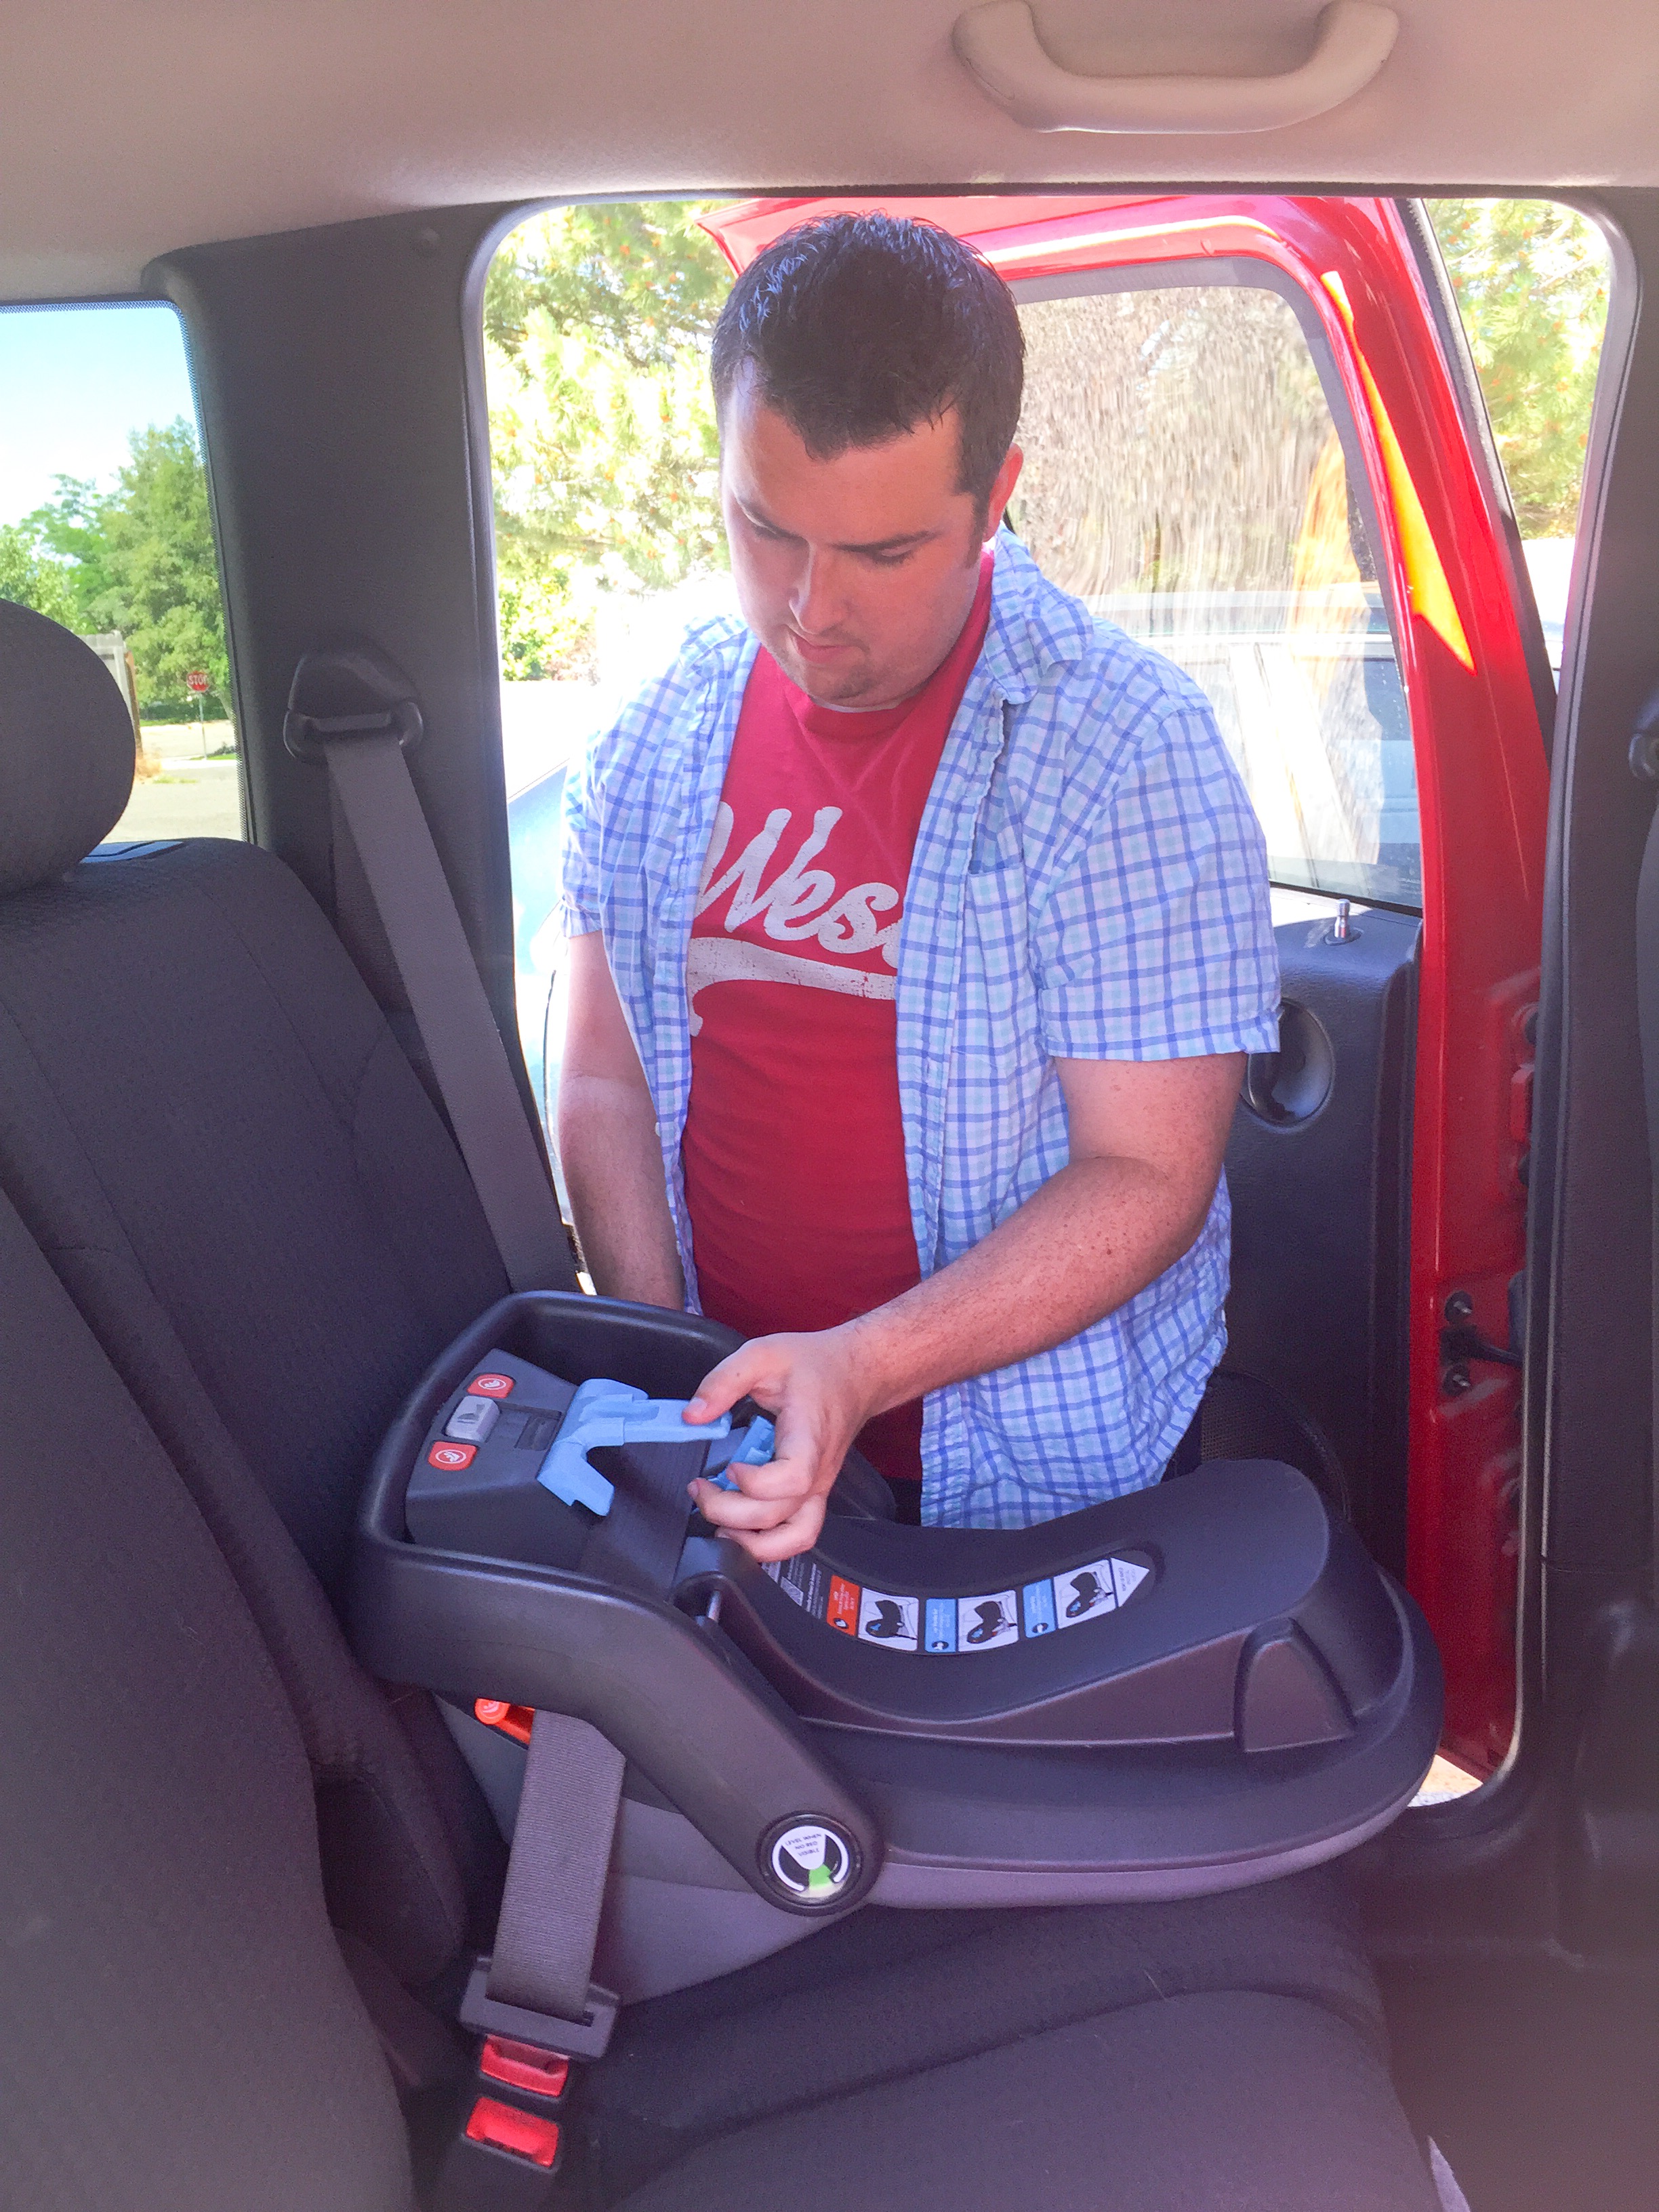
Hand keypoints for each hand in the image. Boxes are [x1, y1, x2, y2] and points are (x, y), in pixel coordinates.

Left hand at [683, 1324, 882, 1560]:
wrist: (858, 1373)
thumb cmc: (816, 1365)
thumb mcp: (763, 1354)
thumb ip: (724, 1382)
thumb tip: (692, 1414)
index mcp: (808, 1435)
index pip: (793, 1478)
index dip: (755, 1483)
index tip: (730, 1466)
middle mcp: (818, 1470)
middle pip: (779, 1516)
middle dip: (728, 1512)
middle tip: (700, 1490)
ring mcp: (819, 1487)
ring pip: (795, 1539)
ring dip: (752, 1544)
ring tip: (718, 1524)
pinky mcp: (814, 1493)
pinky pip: (797, 1534)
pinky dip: (768, 1543)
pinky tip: (739, 1528)